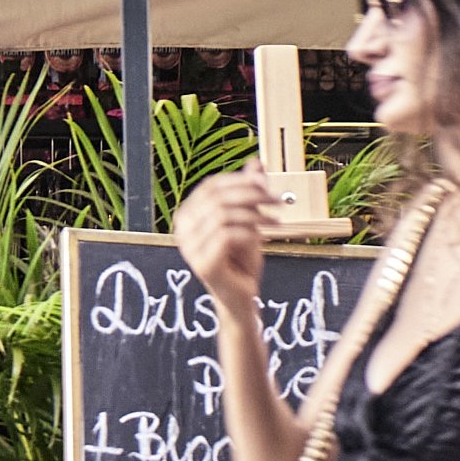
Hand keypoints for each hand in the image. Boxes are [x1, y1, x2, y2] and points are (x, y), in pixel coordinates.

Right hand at [173, 168, 276, 311]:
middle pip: (217, 198)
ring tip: (275, 224)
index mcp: (188, 214)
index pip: (211, 185)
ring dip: (255, 216)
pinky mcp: (202, 264)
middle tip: (278, 202)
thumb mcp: (248, 220)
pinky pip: (227, 236)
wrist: (241, 297)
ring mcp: (189, 248)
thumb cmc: (241, 259)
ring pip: (223, 215)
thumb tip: (256, 163)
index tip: (267, 186)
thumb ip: (249, 193)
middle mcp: (182, 230)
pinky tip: (263, 238)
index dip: (241, 181)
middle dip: (252, 195)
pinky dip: (250, 233)